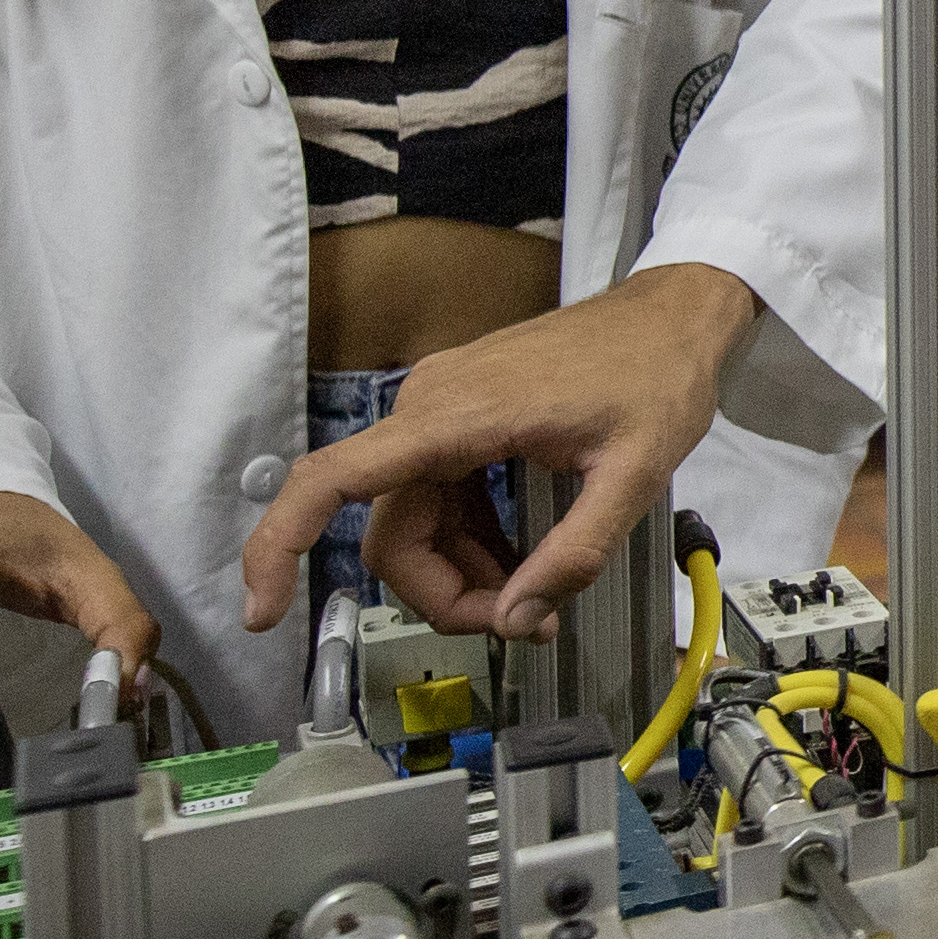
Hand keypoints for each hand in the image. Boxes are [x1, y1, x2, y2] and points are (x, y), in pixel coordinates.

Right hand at [244, 266, 756, 644]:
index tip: (262, 609)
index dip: (279, 546)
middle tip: (525, 623)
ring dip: (461, 576)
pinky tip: (525, 560)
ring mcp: (440, 411)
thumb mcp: (633, 476)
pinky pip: (439, 500)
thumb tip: (517, 620)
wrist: (674, 315)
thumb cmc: (656, 376)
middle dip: (443, 596)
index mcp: (452, 416)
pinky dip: (471, 543)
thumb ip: (573, 554)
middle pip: (389, 535)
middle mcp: (428, 409)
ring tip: (538, 598)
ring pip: (413, 524)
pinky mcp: (459, 419)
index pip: (332, 480)